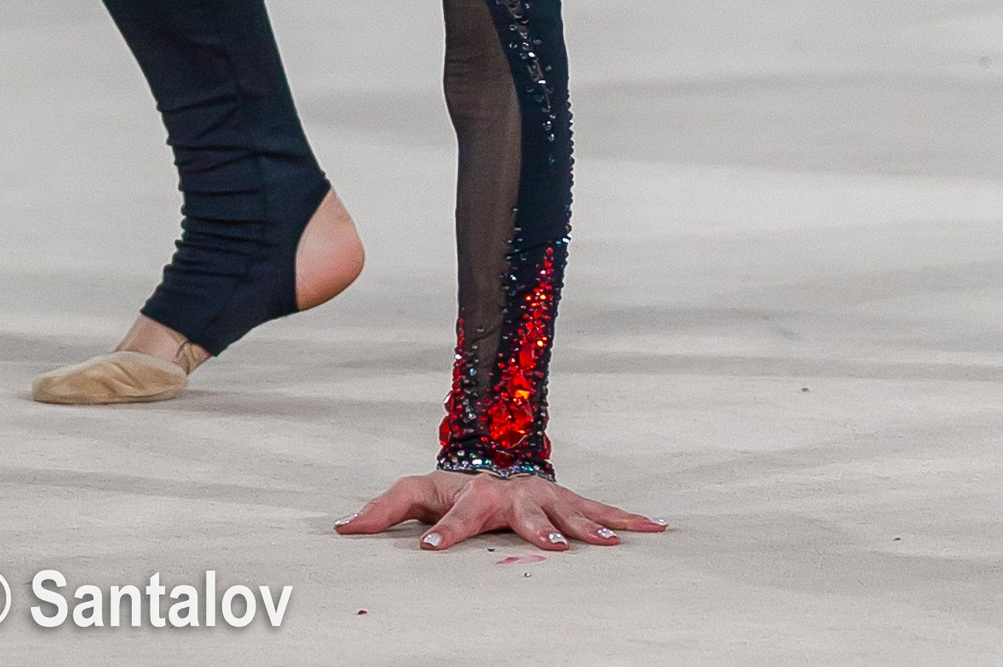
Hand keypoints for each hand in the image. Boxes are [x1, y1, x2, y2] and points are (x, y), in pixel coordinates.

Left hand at [336, 471, 666, 551]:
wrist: (495, 452)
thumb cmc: (450, 485)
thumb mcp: (413, 491)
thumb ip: (383, 508)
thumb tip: (342, 528)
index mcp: (475, 496)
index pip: (456, 515)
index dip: (443, 531)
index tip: (430, 548)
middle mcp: (515, 494)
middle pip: (527, 512)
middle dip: (539, 530)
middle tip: (551, 548)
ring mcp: (548, 495)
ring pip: (573, 510)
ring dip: (592, 527)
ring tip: (610, 544)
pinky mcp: (571, 499)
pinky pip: (604, 509)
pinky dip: (631, 519)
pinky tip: (660, 528)